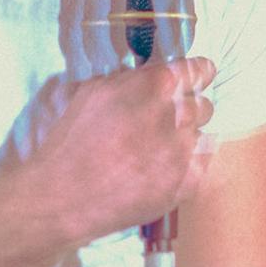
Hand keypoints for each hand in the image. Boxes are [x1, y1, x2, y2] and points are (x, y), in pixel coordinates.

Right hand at [17, 57, 217, 248]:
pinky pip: (201, 165)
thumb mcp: (89, 92)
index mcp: (154, 86)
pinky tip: (159, 169)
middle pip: (204, 105)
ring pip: (202, 135)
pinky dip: (185, 165)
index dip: (199, 74)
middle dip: (187, 110)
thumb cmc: (68, 141)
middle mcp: (176, 115)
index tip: (197, 79)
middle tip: (165, 122)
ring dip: (184, 139)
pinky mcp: (186, 183)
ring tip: (157, 150)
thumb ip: (126, 80)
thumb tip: (142, 77)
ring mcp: (183, 152)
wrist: (61, 196)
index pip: (199, 70)